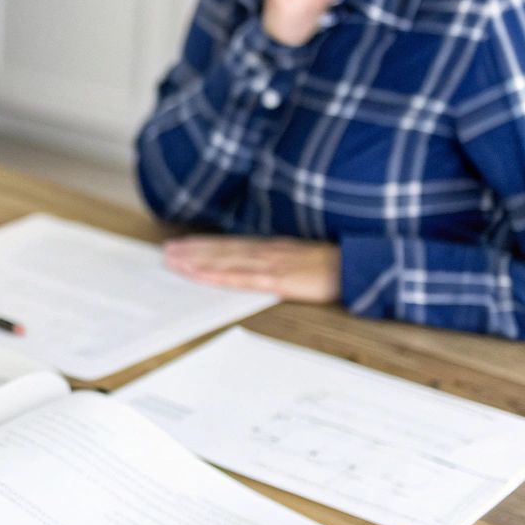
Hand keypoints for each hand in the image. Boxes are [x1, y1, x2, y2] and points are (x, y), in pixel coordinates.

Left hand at [163, 235, 340, 302]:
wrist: (358, 266)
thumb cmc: (333, 264)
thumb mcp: (301, 257)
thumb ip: (279, 259)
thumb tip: (256, 262)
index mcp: (272, 247)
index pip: (231, 244)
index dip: (204, 244)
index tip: (181, 244)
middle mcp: (266, 251)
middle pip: (222, 250)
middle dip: (193, 250)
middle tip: (166, 252)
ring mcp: (271, 264)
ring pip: (226, 261)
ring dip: (197, 260)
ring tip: (173, 261)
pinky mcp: (278, 280)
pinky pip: (242, 278)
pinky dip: (219, 275)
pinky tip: (201, 275)